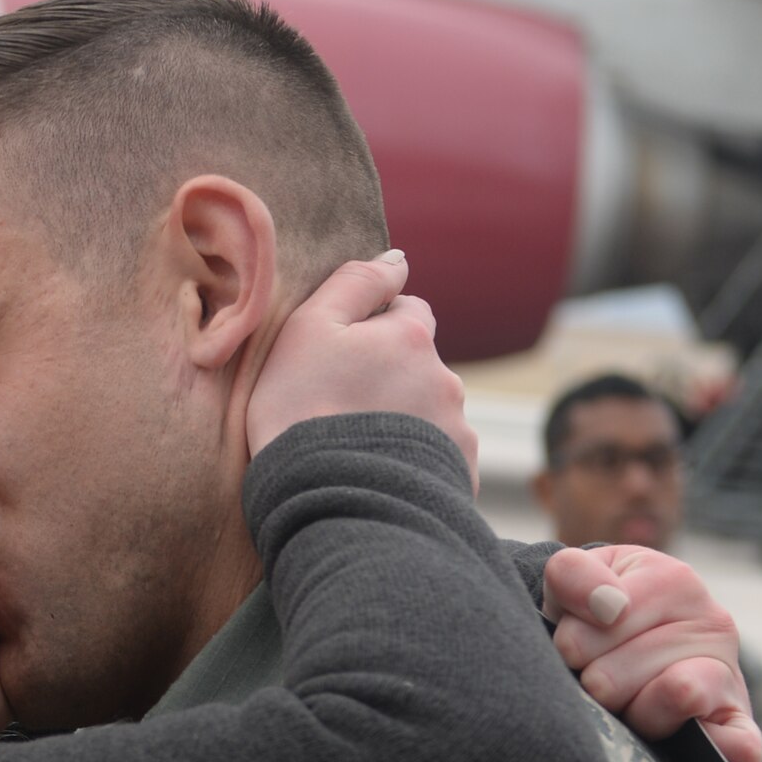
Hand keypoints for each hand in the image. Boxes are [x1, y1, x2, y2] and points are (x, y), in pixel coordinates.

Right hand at [246, 251, 477, 483]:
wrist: (328, 502)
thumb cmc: (302, 411)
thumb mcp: (307, 330)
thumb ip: (354, 283)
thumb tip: (398, 258)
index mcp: (412, 336)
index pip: (406, 310)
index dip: (372, 330)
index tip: (339, 361)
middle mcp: (446, 378)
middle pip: (419, 364)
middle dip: (391, 377)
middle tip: (342, 409)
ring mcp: (457, 429)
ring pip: (430, 410)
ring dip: (404, 420)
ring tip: (357, 448)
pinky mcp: (460, 475)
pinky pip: (438, 457)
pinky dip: (414, 460)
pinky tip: (377, 473)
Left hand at [542, 544, 760, 761]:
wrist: (627, 659)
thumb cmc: (594, 617)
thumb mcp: (575, 580)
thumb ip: (574, 575)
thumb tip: (609, 607)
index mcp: (675, 582)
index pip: (605, 621)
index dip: (571, 643)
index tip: (572, 646)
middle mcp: (714, 624)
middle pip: (619, 674)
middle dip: (593, 685)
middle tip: (599, 682)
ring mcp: (730, 677)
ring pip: (678, 695)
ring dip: (632, 714)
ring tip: (627, 707)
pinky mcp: (740, 729)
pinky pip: (740, 745)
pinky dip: (714, 748)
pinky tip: (680, 742)